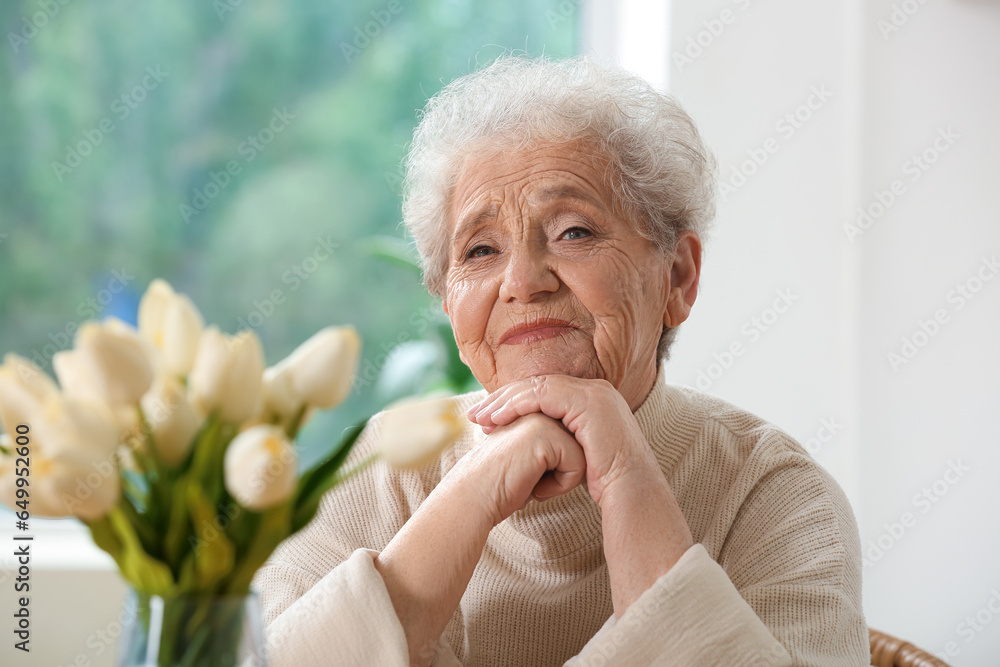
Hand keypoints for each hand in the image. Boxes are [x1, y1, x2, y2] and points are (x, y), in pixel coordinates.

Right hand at [447, 412, 586, 524]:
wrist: (474, 497)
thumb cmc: (501, 485)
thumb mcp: (530, 459)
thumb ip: (551, 446)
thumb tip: (580, 449)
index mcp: (533, 411)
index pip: (568, 442)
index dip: (555, 467)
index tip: (529, 477)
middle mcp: (539, 409)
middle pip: (578, 447)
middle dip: (560, 472)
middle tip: (527, 480)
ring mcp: (543, 418)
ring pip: (581, 456)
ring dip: (560, 479)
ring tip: (529, 482)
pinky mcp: (548, 435)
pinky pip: (577, 466)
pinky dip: (560, 485)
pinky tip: (533, 487)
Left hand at [466, 375, 660, 505]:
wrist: (631, 491)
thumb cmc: (605, 481)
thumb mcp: (576, 451)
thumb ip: (558, 437)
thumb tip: (530, 439)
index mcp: (592, 396)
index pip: (543, 390)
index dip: (512, 401)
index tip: (487, 417)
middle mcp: (595, 388)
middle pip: (537, 384)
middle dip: (503, 399)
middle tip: (475, 414)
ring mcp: (593, 392)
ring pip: (536, 387)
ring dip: (504, 402)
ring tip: (480, 417)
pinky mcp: (588, 402)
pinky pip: (543, 396)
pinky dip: (517, 405)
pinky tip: (498, 418)